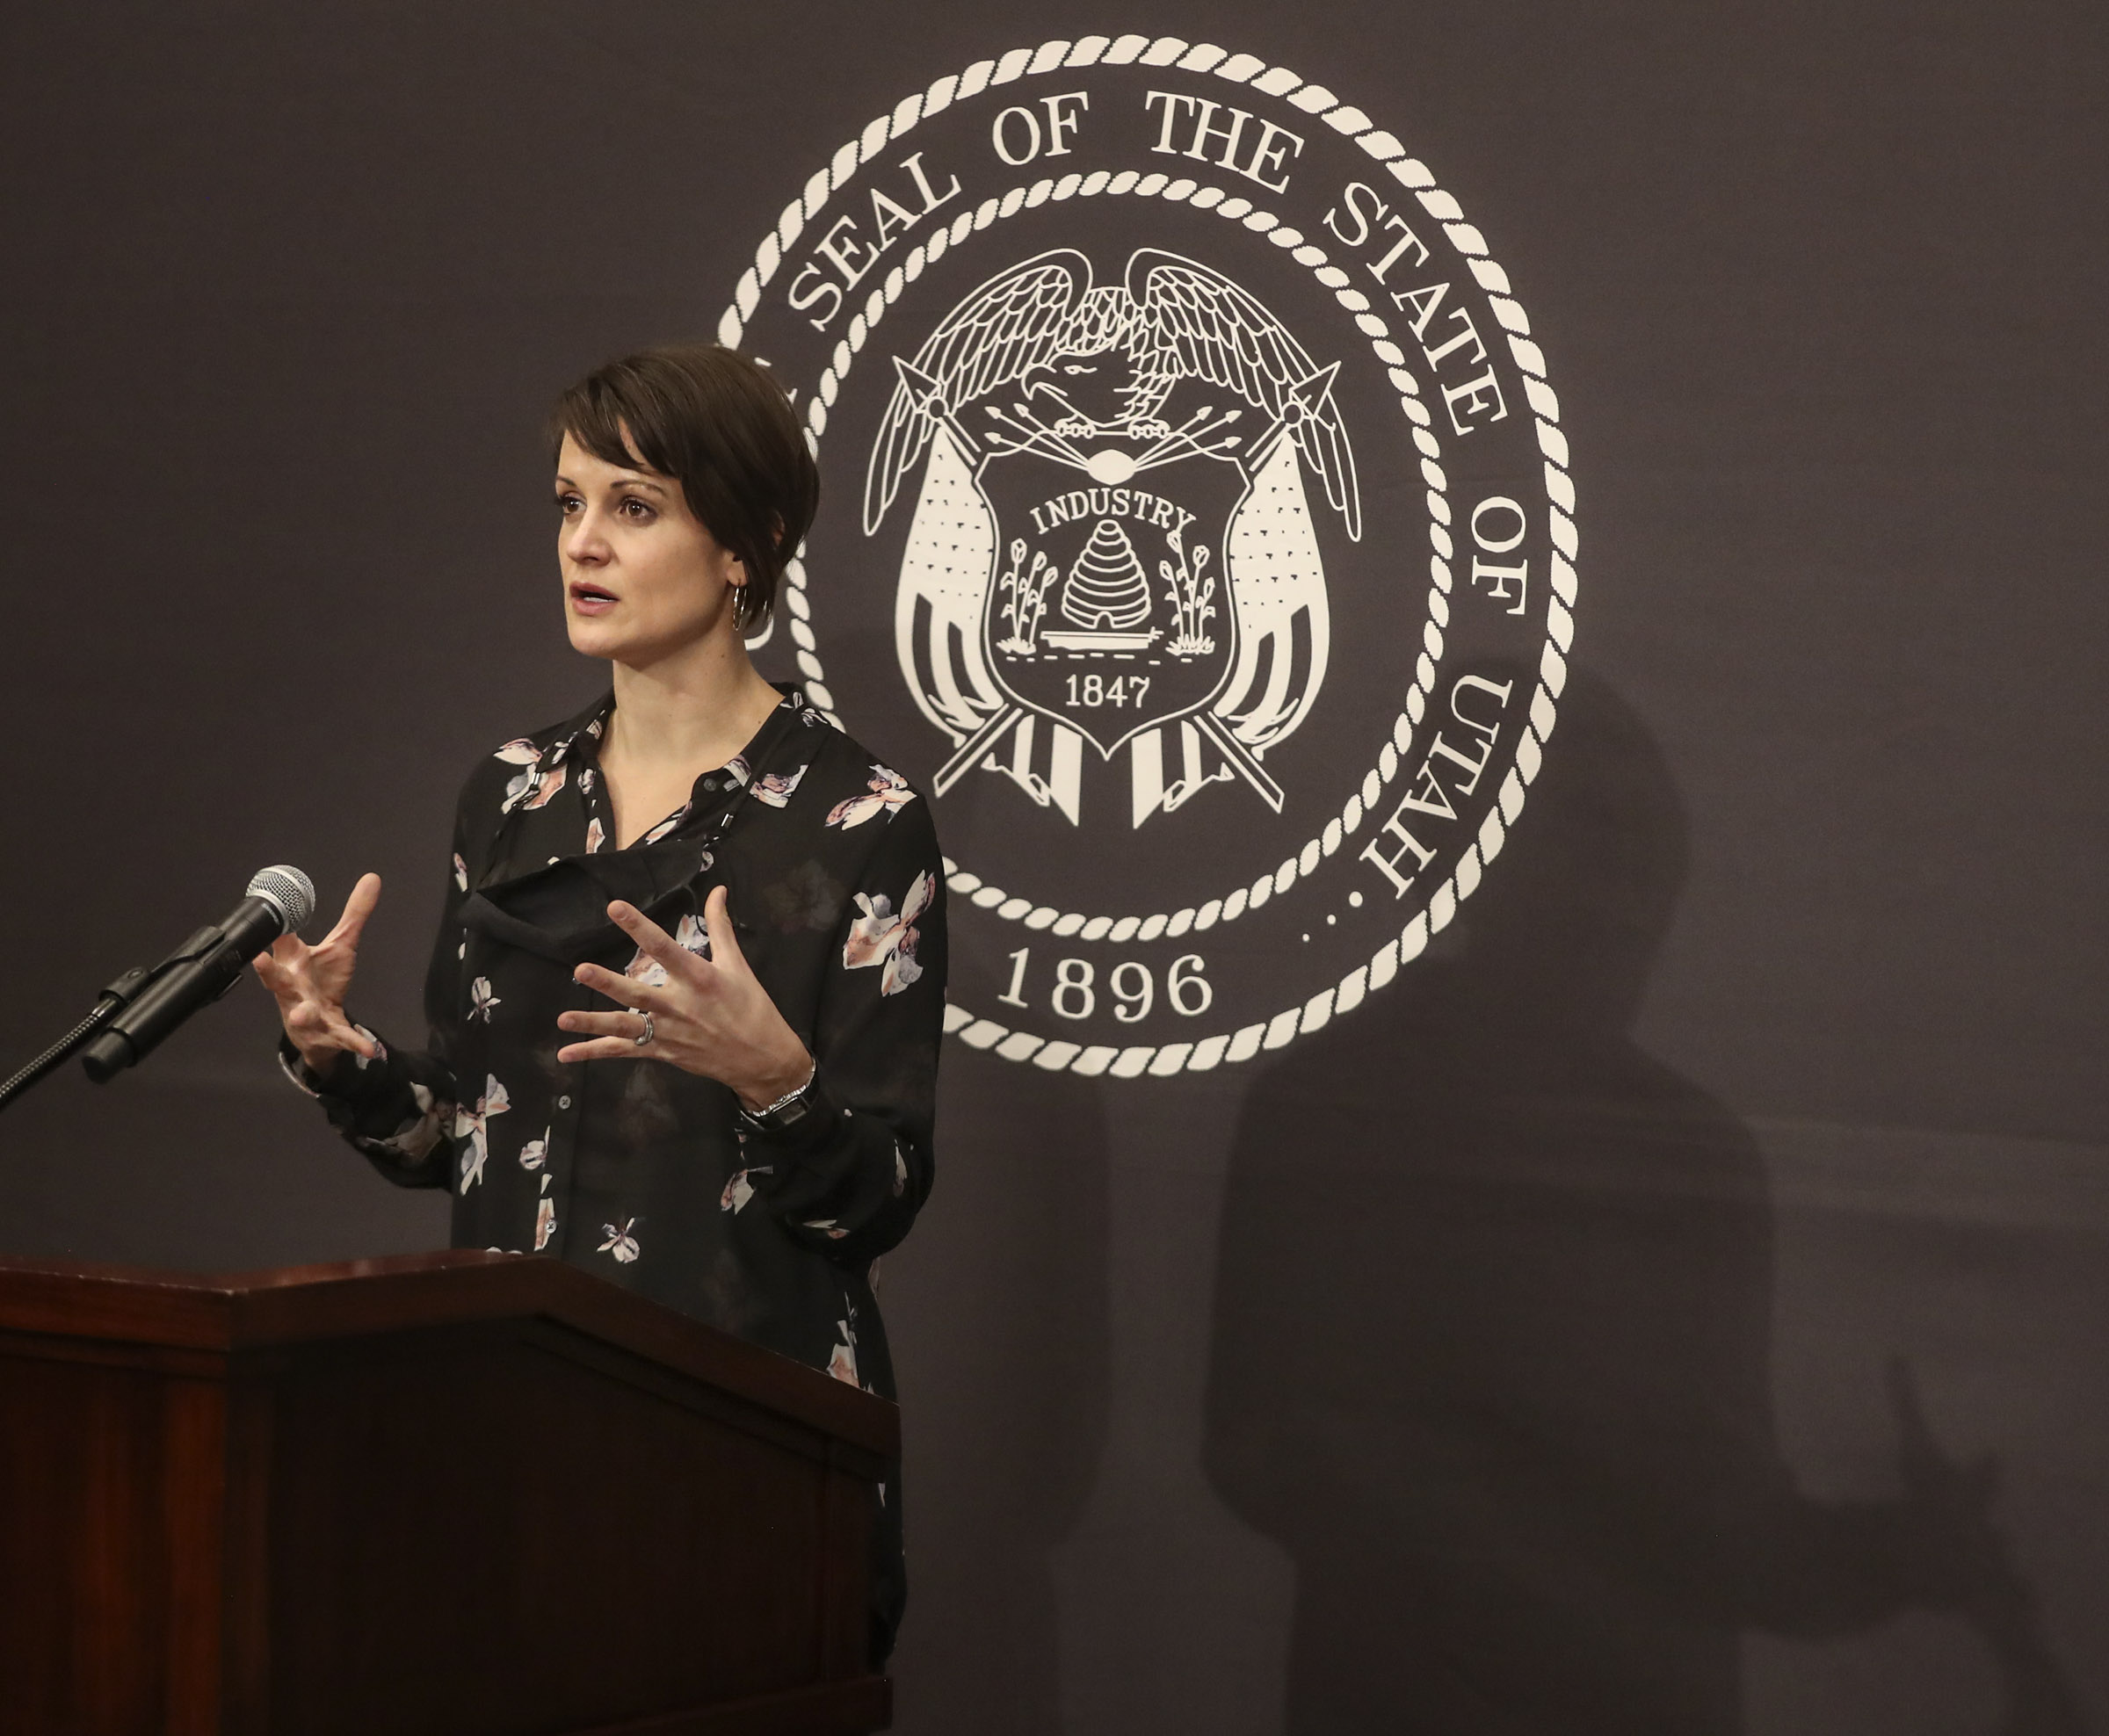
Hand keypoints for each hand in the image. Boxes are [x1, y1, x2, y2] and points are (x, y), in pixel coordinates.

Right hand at [252, 873, 381, 1071]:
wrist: (320, 1029)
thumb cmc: (322, 981)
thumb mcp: (341, 945)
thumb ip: (354, 914)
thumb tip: (372, 877)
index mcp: (292, 963)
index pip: (280, 944)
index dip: (274, 930)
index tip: (270, 916)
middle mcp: (294, 988)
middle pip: (276, 980)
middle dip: (268, 971)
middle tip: (259, 961)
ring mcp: (307, 1012)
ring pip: (300, 1013)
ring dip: (301, 1014)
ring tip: (303, 1014)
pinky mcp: (327, 1033)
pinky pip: (340, 1038)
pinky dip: (353, 1043)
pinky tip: (368, 1049)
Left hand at [557, 885, 811, 1110]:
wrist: (763, 1059)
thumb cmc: (752, 1007)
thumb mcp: (738, 964)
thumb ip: (721, 926)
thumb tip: (718, 890)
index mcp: (700, 979)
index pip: (664, 947)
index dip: (639, 927)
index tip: (615, 907)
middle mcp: (680, 1006)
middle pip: (638, 993)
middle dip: (609, 983)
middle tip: (580, 970)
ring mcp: (669, 1032)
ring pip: (625, 1026)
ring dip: (593, 1024)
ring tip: (564, 1019)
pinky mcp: (663, 1052)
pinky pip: (624, 1052)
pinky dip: (594, 1054)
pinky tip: (566, 1054)